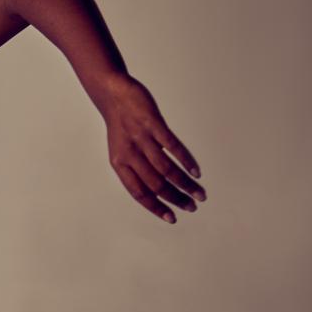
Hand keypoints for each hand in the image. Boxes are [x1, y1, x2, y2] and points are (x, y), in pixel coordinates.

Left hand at [99, 74, 205, 222]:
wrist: (112, 93)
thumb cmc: (120, 124)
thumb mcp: (121, 149)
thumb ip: (136, 167)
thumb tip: (158, 189)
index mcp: (119, 164)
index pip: (138, 192)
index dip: (155, 207)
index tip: (172, 218)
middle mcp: (129, 154)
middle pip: (156, 184)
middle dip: (176, 199)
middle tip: (192, 207)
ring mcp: (141, 138)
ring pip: (166, 169)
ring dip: (185, 184)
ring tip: (199, 193)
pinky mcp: (152, 123)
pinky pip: (172, 146)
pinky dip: (186, 161)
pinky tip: (196, 171)